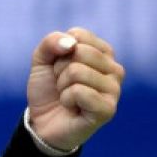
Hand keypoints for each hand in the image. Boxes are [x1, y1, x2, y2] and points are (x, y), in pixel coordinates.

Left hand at [26, 27, 124, 151]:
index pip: (78, 35)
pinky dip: (66, 99)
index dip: (58, 51)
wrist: (42, 122)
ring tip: (67, 96)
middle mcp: (115, 69)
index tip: (59, 66)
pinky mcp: (109, 109)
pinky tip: (72, 108)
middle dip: (59, 68)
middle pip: (79, 51)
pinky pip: (79, 92)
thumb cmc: (48, 89)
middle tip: (62, 84)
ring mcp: (114, 90)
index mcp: (103, 53)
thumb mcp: (41, 59)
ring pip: (77, 71)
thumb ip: (51, 42)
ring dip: (62, 85)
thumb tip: (70, 43)